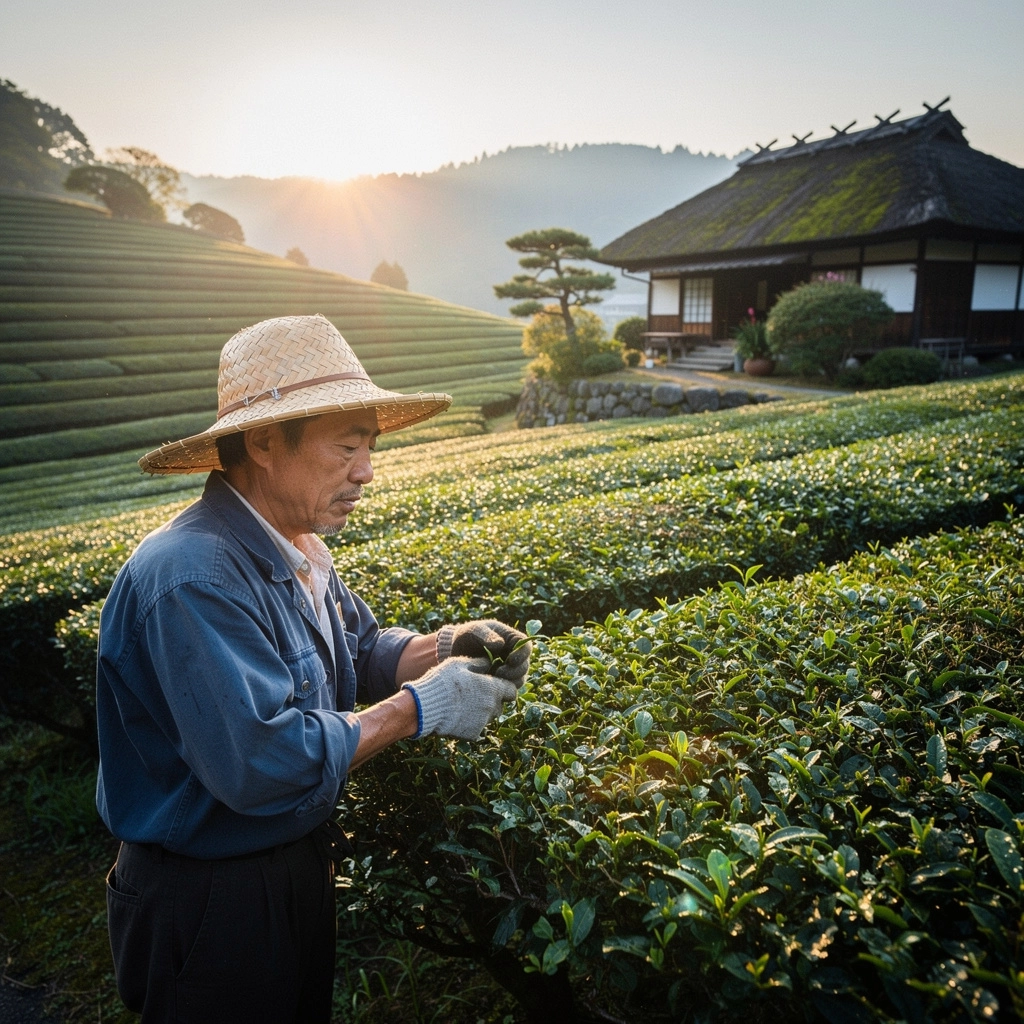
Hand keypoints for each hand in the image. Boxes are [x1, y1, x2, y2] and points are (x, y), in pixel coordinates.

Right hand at [402, 657, 516, 739]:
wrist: (426, 708)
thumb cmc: (443, 681)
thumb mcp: (461, 663)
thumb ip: (480, 663)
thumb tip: (489, 663)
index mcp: (493, 689)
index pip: (512, 691)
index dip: (505, 687)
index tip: (494, 685)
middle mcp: (492, 707)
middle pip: (501, 705)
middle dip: (493, 700)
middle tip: (476, 694)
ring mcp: (483, 723)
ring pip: (489, 717)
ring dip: (483, 712)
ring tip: (465, 705)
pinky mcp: (473, 735)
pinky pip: (477, 728)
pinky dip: (471, 723)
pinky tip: (458, 716)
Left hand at [436, 620, 531, 685]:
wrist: (455, 651)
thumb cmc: (467, 635)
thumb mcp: (474, 630)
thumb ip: (486, 635)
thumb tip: (500, 644)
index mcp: (512, 639)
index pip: (526, 647)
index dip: (522, 655)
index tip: (510, 660)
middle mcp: (515, 655)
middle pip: (525, 666)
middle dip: (515, 671)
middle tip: (498, 673)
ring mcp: (510, 670)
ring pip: (519, 680)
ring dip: (509, 682)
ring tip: (492, 680)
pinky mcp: (503, 682)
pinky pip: (509, 689)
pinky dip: (502, 689)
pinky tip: (489, 686)